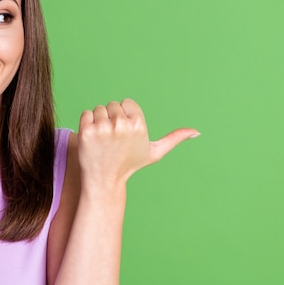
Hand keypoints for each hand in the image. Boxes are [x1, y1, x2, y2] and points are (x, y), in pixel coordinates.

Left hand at [77, 98, 198, 189]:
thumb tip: (197, 132)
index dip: (125, 117)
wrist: (105, 181)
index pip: (127, 103)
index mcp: (138, 124)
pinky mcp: (85, 132)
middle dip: (112, 118)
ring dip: (99, 121)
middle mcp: (121, 125)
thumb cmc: (130, 165)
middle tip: (113, 139)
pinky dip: (86, 124)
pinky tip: (92, 139)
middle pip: (112, 105)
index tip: (125, 134)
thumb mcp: (154, 152)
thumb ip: (174, 139)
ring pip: (99, 109)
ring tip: (103, 140)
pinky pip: (86, 114)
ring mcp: (102, 129)